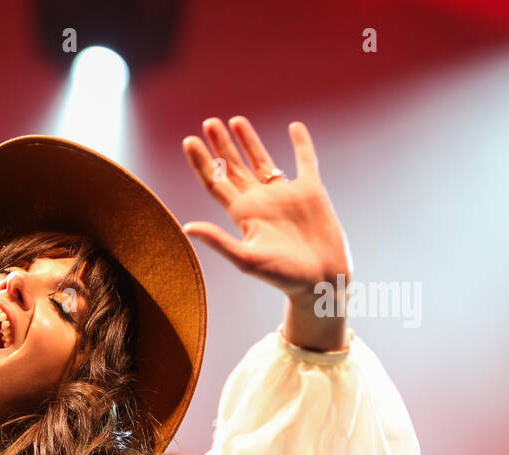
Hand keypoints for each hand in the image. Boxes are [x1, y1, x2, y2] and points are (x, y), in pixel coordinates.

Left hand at [181, 117, 350, 300]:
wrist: (321, 281)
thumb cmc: (283, 276)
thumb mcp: (246, 259)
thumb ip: (218, 241)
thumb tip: (187, 227)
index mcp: (243, 214)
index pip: (216, 182)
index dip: (202, 162)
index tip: (189, 141)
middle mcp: (261, 201)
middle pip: (234, 168)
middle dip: (221, 146)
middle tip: (209, 122)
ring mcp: (285, 195)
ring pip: (263, 161)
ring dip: (249, 141)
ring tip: (235, 120)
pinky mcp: (312, 192)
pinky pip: (305, 162)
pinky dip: (301, 144)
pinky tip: (294, 127)